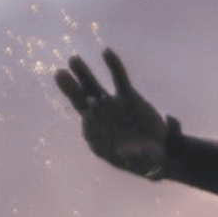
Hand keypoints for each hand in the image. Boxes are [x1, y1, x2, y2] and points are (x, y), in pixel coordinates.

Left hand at [54, 48, 170, 179]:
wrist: (158, 152)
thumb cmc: (143, 161)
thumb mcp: (141, 164)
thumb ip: (135, 158)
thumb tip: (131, 150)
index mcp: (96, 135)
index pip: (89, 124)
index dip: (90, 117)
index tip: (90, 111)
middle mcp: (100, 117)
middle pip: (81, 101)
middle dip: (71, 88)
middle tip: (59, 74)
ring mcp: (112, 105)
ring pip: (94, 86)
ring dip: (84, 73)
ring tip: (73, 60)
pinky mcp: (128, 97)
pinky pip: (119, 79)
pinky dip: (113, 66)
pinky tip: (106, 52)